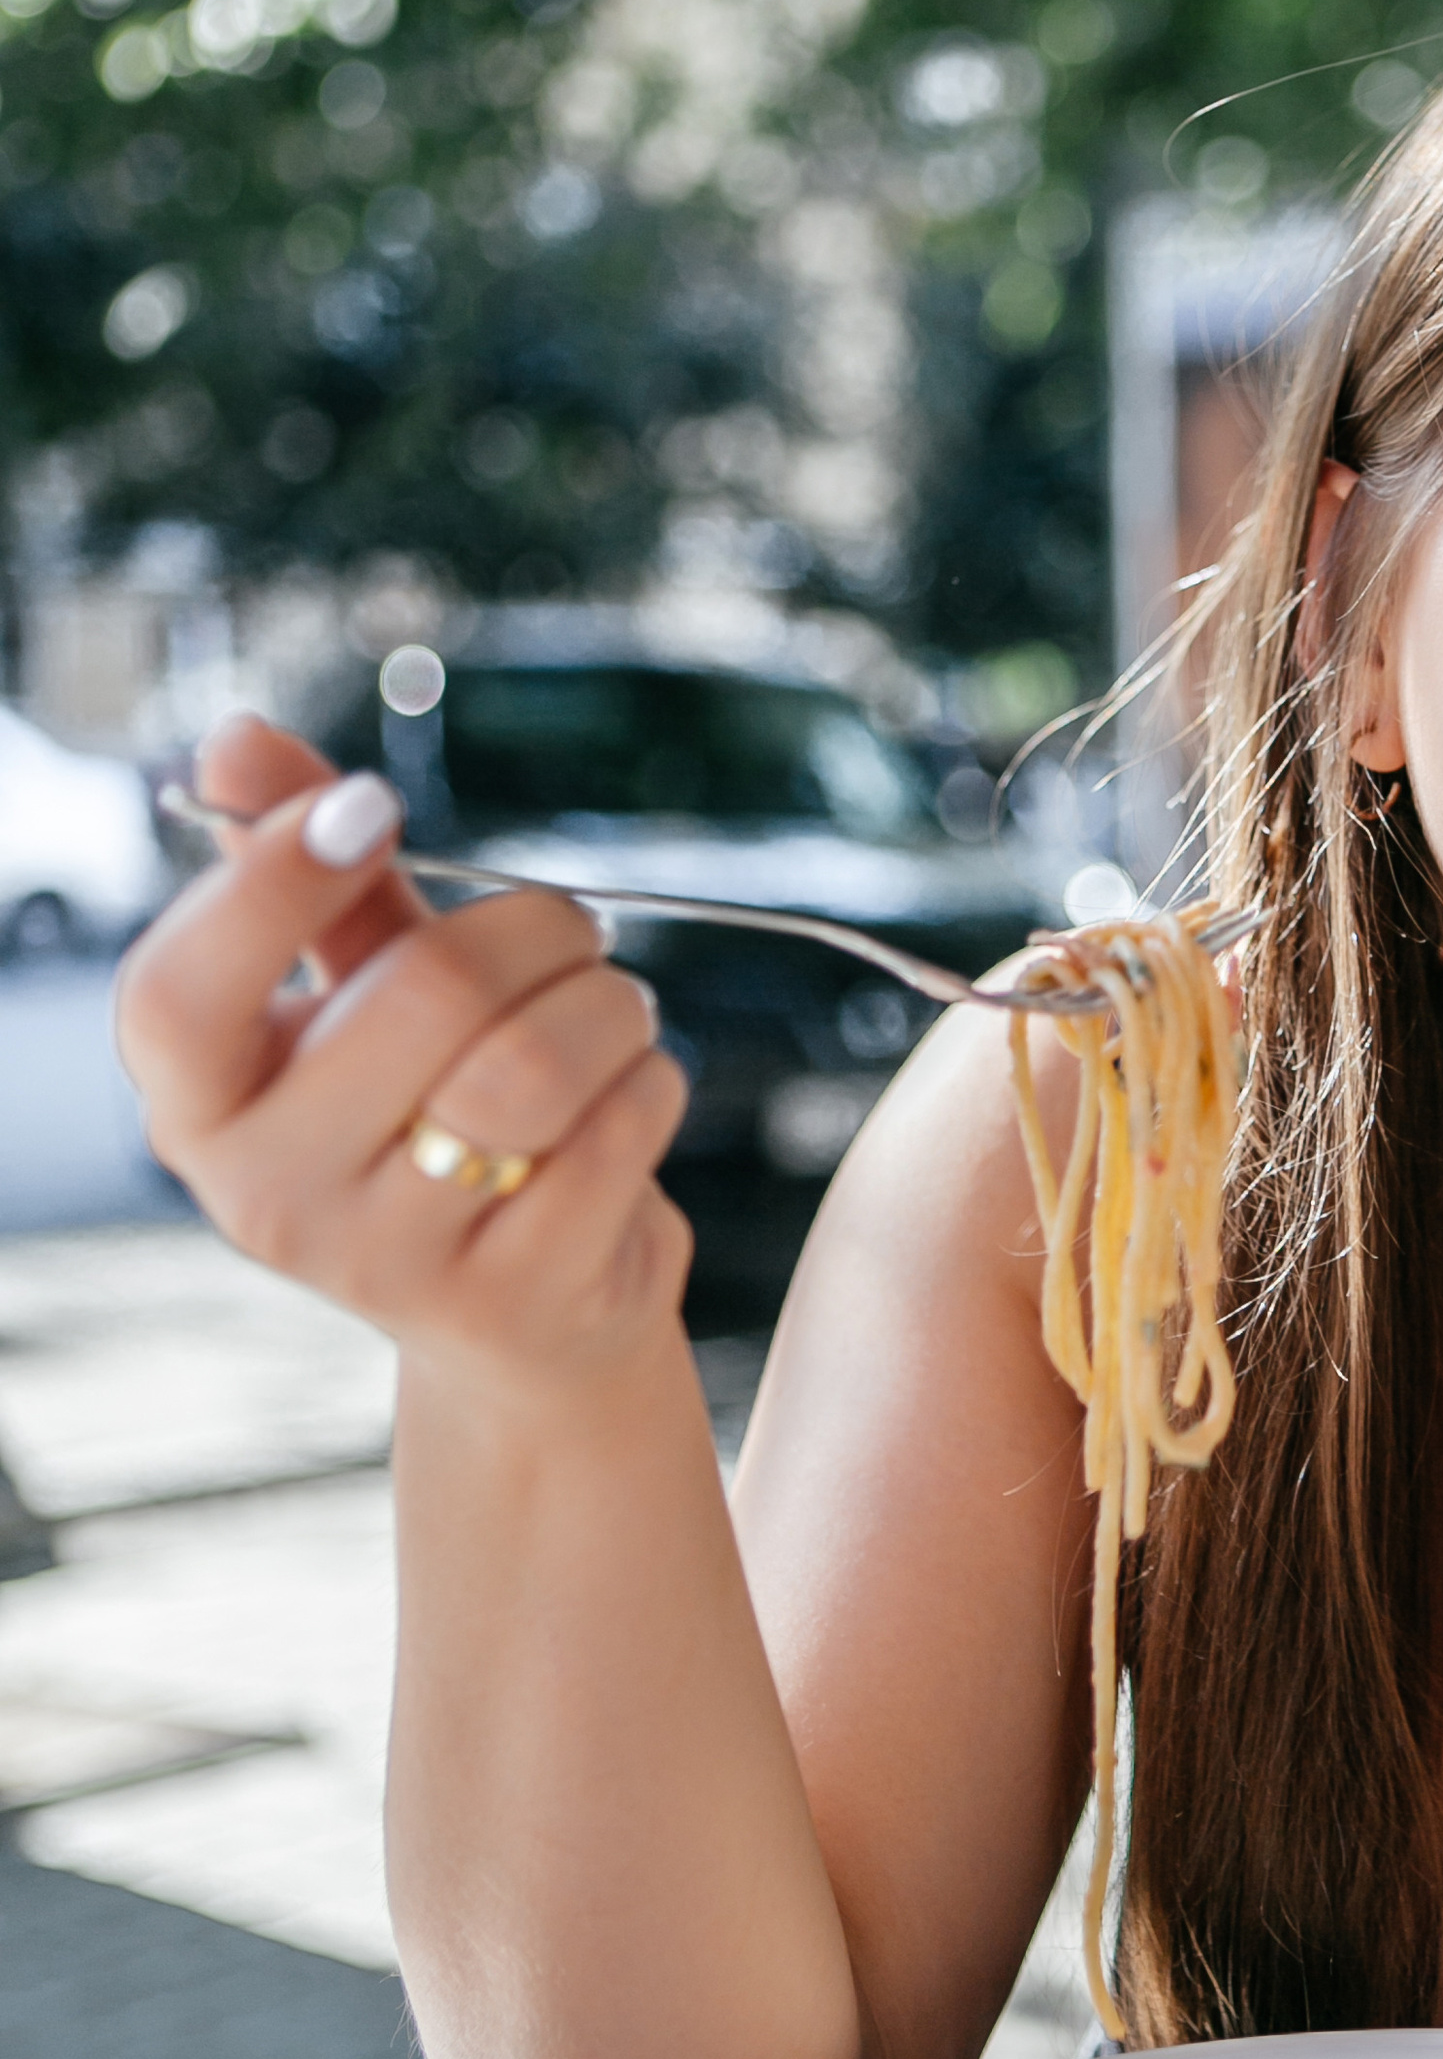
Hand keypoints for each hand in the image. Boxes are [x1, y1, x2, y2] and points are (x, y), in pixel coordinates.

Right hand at [116, 714, 691, 1379]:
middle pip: (422, 996)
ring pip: (533, 1068)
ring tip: (616, 1006)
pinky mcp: (508, 1300)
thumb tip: (237, 740)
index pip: (180, 991)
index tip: (373, 807)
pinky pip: (613, 1135)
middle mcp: (266, 1194)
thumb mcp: (355, 993)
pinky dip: (648, 1084)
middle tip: (574, 930)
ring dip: (610, 1004)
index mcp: (200, 1106)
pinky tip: (629, 1092)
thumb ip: (308, 876)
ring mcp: (384, 1261)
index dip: (274, 879)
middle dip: (537, 927)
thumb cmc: (425, 1113)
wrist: (517, 1318)